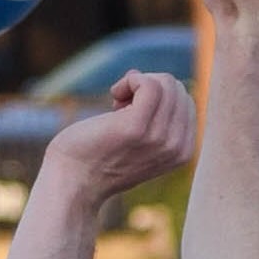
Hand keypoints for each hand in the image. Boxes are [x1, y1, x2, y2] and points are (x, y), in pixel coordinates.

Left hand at [44, 71, 197, 204]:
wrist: (73, 182)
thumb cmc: (99, 157)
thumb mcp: (140, 140)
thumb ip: (156, 117)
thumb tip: (148, 76)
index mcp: (183, 152)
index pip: (185, 100)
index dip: (158, 97)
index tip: (133, 111)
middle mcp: (177, 147)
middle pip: (177, 89)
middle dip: (148, 87)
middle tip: (121, 107)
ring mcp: (159, 138)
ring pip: (165, 83)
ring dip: (136, 84)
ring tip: (117, 103)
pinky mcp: (137, 127)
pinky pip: (149, 84)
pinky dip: (130, 80)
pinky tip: (115, 93)